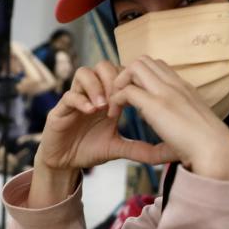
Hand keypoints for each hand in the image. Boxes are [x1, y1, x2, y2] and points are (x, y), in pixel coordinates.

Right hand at [35, 62, 176, 174]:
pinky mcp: (60, 108)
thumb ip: (141, 149)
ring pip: (84, 72)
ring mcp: (76, 98)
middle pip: (104, 66)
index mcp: (108, 98)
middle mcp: (92, 93)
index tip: (138, 101)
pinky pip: (69, 94)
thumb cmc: (90, 149)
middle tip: (120, 98)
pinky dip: (81, 99)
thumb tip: (168, 153)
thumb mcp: (119, 148)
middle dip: (114, 79)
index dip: (130, 81)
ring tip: (104, 104)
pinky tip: (91, 111)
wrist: (65, 162)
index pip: (120, 74)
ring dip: (97, 85)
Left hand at [109, 58, 228, 180]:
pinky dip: (116, 99)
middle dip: (126, 76)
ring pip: (134, 67)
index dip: (142, 77)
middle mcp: (175, 85)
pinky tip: (114, 115)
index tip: (136, 98)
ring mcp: (166, 92)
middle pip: (143, 61)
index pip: (158, 67)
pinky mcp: (156, 105)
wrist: (216, 150)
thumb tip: (170, 132)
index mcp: (184, 88)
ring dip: (120, 83)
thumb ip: (180, 121)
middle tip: (122, 99)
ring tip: (117, 104)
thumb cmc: (208, 145)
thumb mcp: (194, 125)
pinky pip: (127, 90)